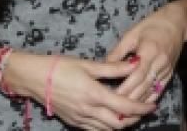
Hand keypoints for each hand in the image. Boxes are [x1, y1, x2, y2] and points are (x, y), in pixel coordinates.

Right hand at [4, 53, 153, 129]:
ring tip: (132, 113)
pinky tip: (112, 117)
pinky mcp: (74, 122)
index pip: (125, 107)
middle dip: (135, 119)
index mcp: (94, 95)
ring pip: (108, 129)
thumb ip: (113, 67)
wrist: (34, 79)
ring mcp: (80, 119)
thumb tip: (135, 63)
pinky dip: (108, 126)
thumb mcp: (88, 64)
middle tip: (145, 110)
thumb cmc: (60, 67)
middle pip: (119, 123)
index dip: (141, 108)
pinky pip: (96, 130)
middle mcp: (88, 111)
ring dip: (122, 124)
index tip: (152, 105)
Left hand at [107, 4, 186, 104]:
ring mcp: (166, 70)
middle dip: (129, 99)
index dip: (125, 87)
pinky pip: (158, 90)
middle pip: (143, 86)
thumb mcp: (132, 34)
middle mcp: (160, 62)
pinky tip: (139, 107)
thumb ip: (118, 51)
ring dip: (138, 103)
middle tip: (114, 108)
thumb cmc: (152, 25)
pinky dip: (148, 100)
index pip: (136, 74)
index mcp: (149, 50)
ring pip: (151, 91)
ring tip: (124, 111)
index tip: (112, 96)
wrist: (176, 23)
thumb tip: (104, 66)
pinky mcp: (169, 74)